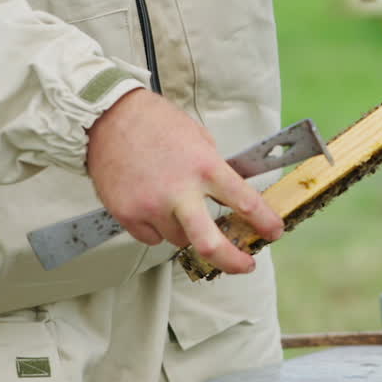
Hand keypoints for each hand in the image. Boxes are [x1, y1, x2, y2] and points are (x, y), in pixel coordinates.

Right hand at [85, 88, 283, 273]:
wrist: (108, 117)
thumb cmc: (155, 123)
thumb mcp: (200, 138)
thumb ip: (215, 170)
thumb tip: (232, 196)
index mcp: (205, 167)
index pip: (246, 203)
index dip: (265, 223)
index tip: (274, 231)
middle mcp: (179, 191)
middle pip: (211, 245)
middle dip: (233, 262)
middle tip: (245, 265)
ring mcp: (151, 207)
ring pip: (180, 241)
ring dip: (188, 233)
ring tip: (179, 207)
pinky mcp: (127, 215)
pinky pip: (152, 237)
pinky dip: (159, 229)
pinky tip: (155, 206)